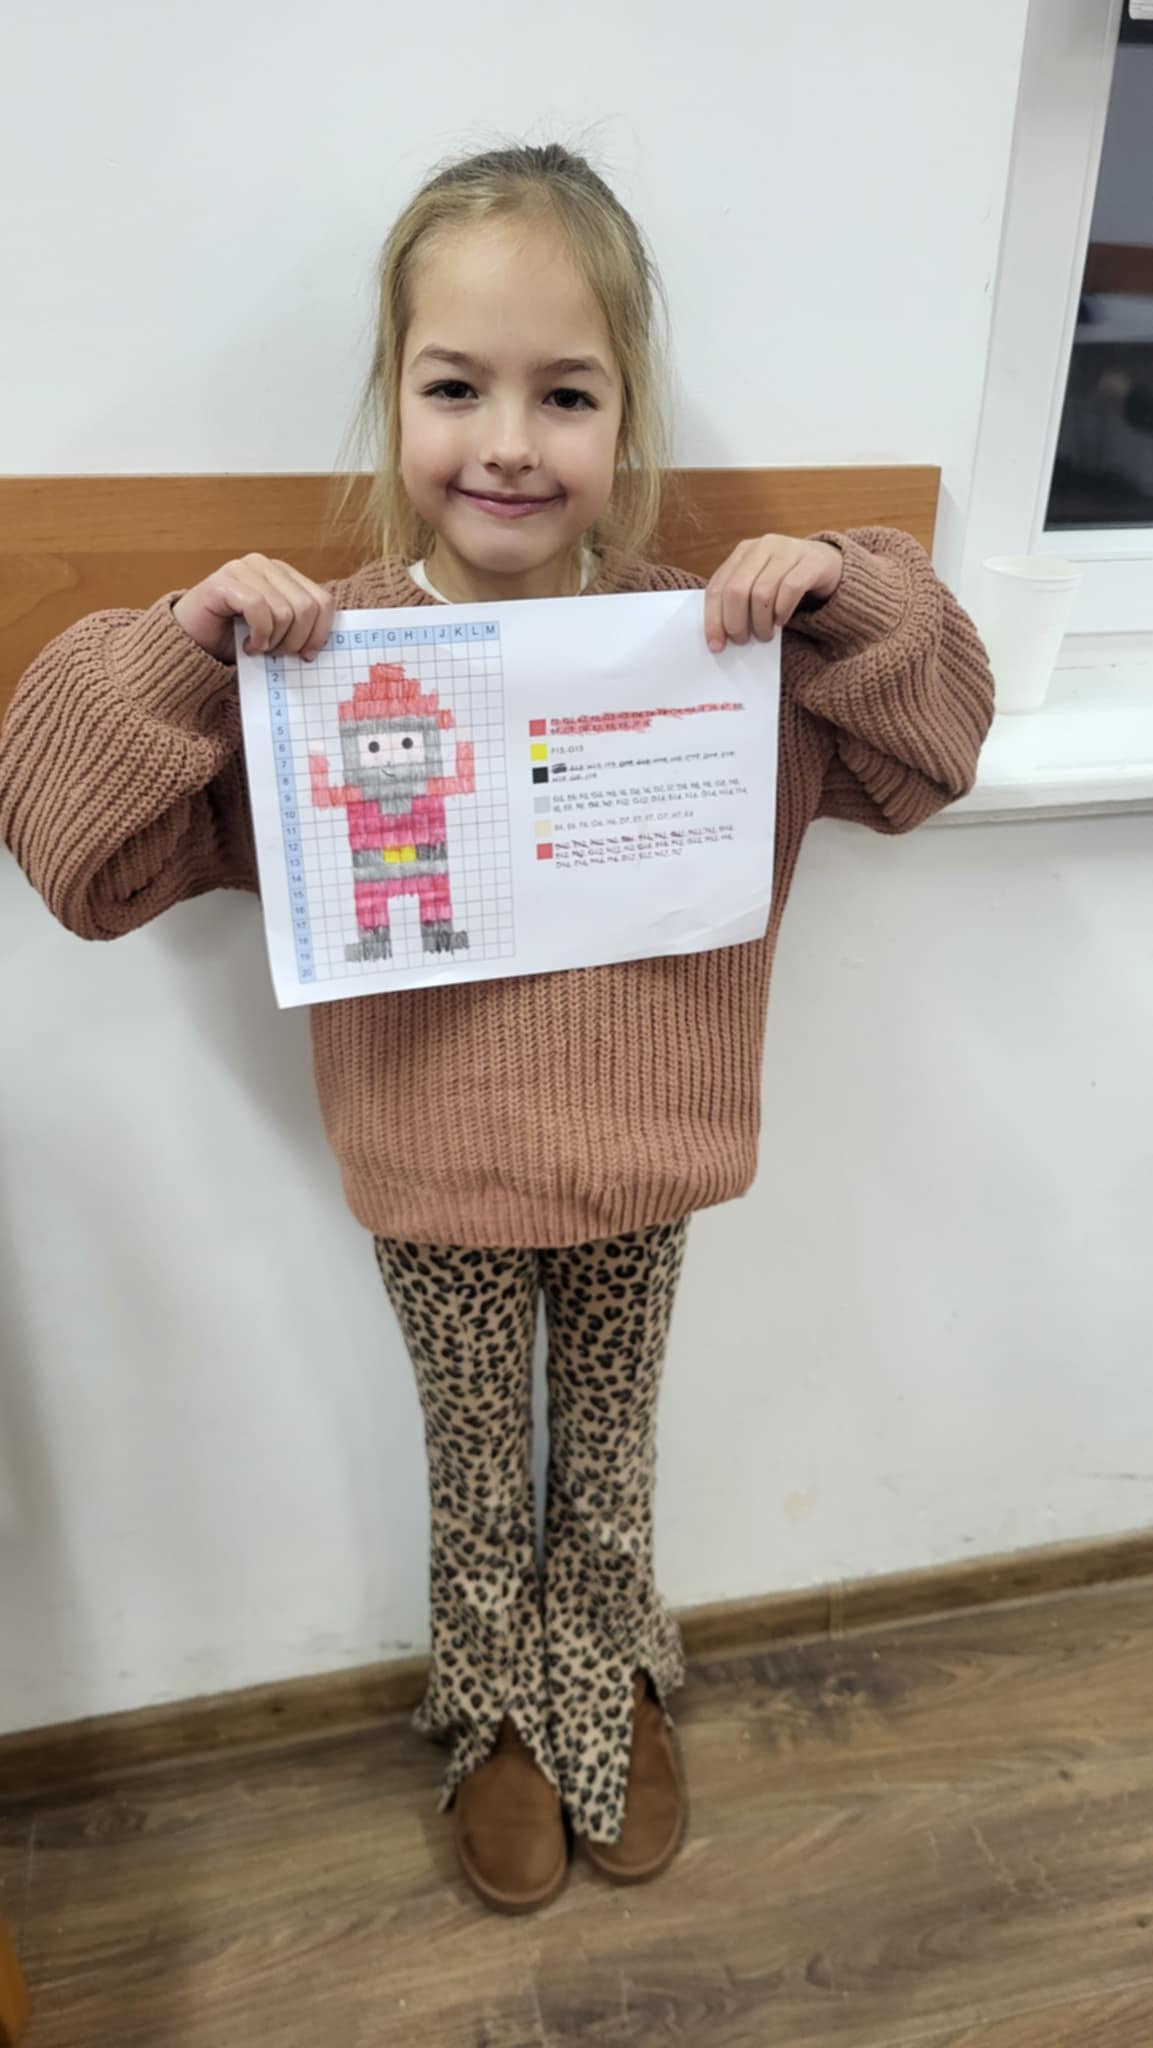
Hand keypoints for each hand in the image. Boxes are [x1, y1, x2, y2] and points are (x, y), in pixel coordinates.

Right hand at [172, 554, 334, 664]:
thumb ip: (299, 629)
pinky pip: (259, 609)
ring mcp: (244, 569)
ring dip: (274, 641)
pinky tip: (248, 645)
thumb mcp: (277, 633)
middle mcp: (266, 566)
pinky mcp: (224, 581)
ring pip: (285, 611)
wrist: (190, 642)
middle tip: (276, 654)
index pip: (323, 601)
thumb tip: (323, 645)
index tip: (306, 655)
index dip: (320, 633)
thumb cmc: (233, 638)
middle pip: (307, 607)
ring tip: (259, 648)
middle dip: (295, 640)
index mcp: (284, 575)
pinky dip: (259, 634)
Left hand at [705, 535, 842, 651]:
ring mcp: (788, 550)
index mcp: (743, 552)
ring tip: (765, 635)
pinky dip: (782, 611)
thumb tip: (721, 637)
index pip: (717, 587)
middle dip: (736, 623)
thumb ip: (739, 601)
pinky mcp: (810, 561)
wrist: (828, 564)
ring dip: (761, 622)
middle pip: (737, 590)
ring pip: (762, 593)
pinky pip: (790, 590)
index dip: (713, 619)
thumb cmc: (786, 580)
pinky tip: (781, 621)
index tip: (716, 645)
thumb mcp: (758, 584)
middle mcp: (763, 546)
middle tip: (743, 641)